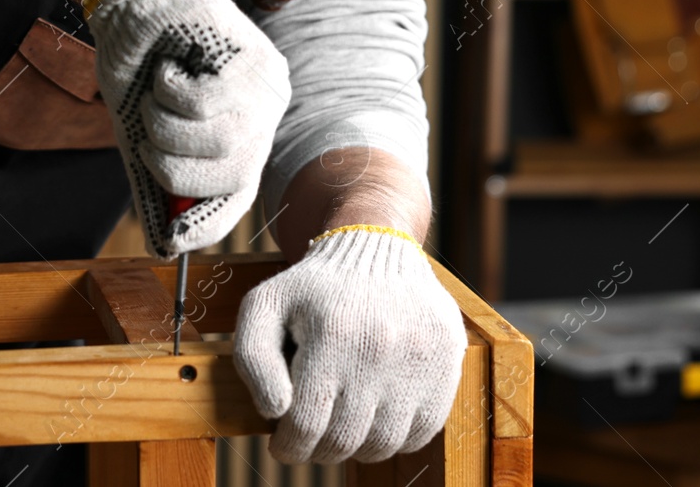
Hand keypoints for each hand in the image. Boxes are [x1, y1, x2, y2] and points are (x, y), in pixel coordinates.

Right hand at [84, 0, 290, 257]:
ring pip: (221, 140)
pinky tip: (169, 69)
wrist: (130, 3)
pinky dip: (170, 91)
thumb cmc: (139, 67)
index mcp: (245, 136)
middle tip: (147, 137)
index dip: (207, 224)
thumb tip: (164, 248)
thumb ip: (158, 187)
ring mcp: (266, 84)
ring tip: (156, 96)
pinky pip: (207, 102)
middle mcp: (266, 114)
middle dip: (172, 166)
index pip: (240, 196)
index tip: (173, 239)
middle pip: (231, 174)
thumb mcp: (144, 136)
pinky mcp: (255, 53)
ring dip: (167, 125)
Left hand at [232, 226, 464, 463]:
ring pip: (384, 443)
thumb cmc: (312, 288)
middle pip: (344, 440)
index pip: (306, 425)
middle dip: (318, 450)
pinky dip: (396, 437)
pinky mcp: (446, 362)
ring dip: (357, 447)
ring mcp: (419, 358)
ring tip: (341, 426)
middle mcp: (379, 348)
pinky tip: (375, 417)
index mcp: (330, 334)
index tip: (282, 445)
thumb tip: (276, 411)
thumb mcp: (263, 306)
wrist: (374, 249)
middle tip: (309, 439)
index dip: (288, 446)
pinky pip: (422, 432)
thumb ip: (253, 359)